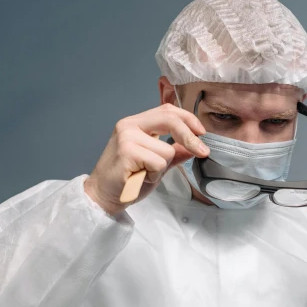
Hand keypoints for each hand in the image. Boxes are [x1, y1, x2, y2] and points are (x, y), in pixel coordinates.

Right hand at [85, 103, 208, 214]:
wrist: (103, 196)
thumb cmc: (127, 181)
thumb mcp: (156, 164)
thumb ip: (173, 153)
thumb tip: (194, 147)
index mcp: (136, 123)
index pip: (167, 110)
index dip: (188, 118)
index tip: (202, 133)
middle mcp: (129, 125)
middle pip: (170, 119)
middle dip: (190, 137)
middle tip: (203, 152)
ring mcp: (127, 137)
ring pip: (167, 150)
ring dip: (162, 168)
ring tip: (145, 174)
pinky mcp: (127, 152)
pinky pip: (158, 162)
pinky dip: (154, 175)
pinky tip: (140, 178)